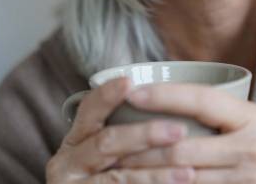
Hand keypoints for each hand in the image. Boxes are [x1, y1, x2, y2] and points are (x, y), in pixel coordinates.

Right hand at [46, 77, 195, 182]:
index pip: (88, 110)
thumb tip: (172, 109)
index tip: (129, 81)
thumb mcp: (110, 153)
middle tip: (179, 130)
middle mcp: (68, 162)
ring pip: (118, 176)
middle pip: (106, 143)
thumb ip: (128, 133)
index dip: (107, 95)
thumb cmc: (111, 173)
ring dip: (157, 172)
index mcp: (76, 140)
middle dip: (145, 135)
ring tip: (188, 170)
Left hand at [118, 84, 255, 182]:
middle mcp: (250, 145)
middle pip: (183, 147)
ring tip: (116, 173)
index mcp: (250, 117)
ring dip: (148, 176)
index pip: (202, 100)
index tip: (131, 91)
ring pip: (184, 178)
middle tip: (107, 148)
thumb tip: (175, 110)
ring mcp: (248, 177)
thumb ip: (223, 119)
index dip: (165, 95)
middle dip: (140, 149)